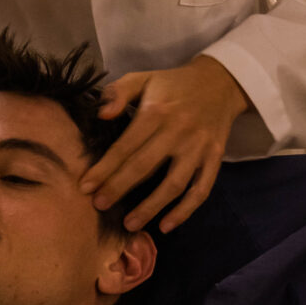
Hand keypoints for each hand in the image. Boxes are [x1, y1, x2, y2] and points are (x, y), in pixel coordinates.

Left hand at [81, 56, 248, 233]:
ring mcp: (198, 148)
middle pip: (144, 167)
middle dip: (119, 189)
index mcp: (156, 112)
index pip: (125, 146)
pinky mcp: (214, 159)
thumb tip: (101, 114)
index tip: (85, 187)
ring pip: (173, 184)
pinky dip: (185, 211)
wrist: (220, 82)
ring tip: (129, 225)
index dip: (104, 169)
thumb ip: (117, 92)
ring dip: (151, 207)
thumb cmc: (172, 84)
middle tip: (99, 206)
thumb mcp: (143, 78)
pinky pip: (201, 190)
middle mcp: (178, 132)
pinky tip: (166, 225)